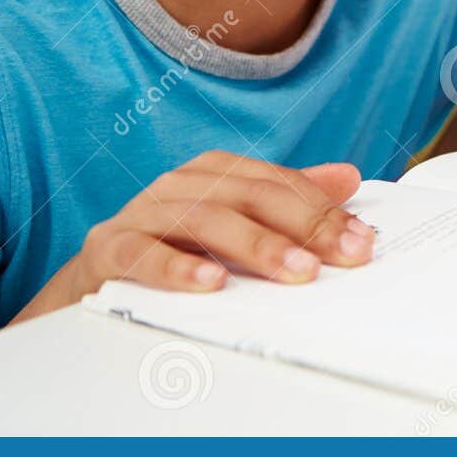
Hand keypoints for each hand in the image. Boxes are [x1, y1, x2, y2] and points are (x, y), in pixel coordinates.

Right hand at [13, 152, 373, 322]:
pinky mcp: (109, 248)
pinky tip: (211, 284)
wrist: (95, 277)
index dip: (324, 210)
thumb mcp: (235, 219)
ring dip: (256, 246)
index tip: (361, 240)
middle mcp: (182, 184)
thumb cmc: (173, 244)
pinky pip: (143, 254)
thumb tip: (349, 177)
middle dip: (304, 226)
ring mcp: (144, 213)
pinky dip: (178, 269)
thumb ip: (289, 198)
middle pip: (251, 196)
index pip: (279, 184)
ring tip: (295, 271)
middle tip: (341, 256)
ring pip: (205, 219)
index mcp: (216, 172)